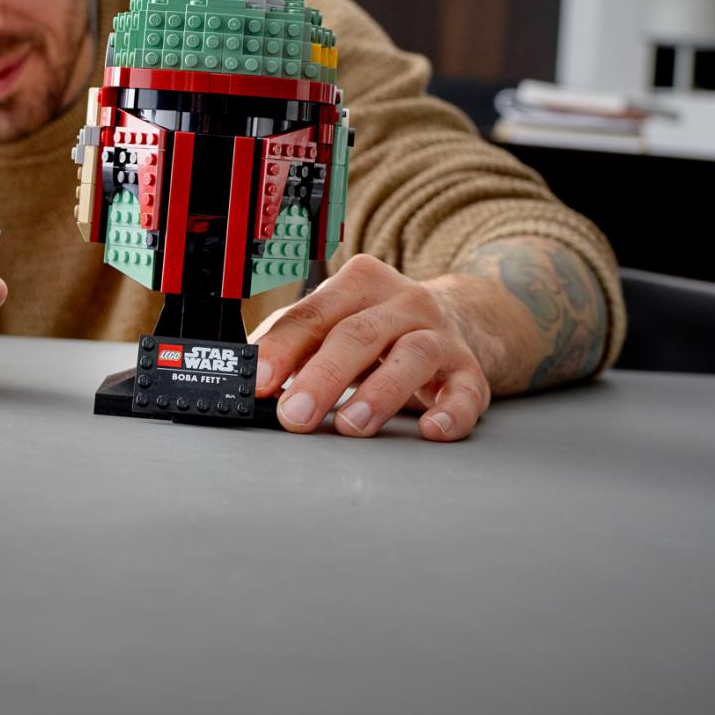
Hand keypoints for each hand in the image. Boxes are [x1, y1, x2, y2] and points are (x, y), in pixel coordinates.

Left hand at [251, 253, 497, 440]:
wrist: (457, 320)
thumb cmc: (379, 328)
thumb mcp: (335, 322)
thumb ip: (293, 341)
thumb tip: (244, 370)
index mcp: (360, 283)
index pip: (315, 313)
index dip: (283, 347)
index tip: (259, 379)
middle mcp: (403, 302)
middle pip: (359, 334)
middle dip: (322, 377)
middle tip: (294, 415)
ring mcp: (441, 335)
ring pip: (413, 356)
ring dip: (381, 393)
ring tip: (351, 425)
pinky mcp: (470, 371)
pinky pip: (466, 391)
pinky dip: (451, 412)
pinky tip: (431, 430)